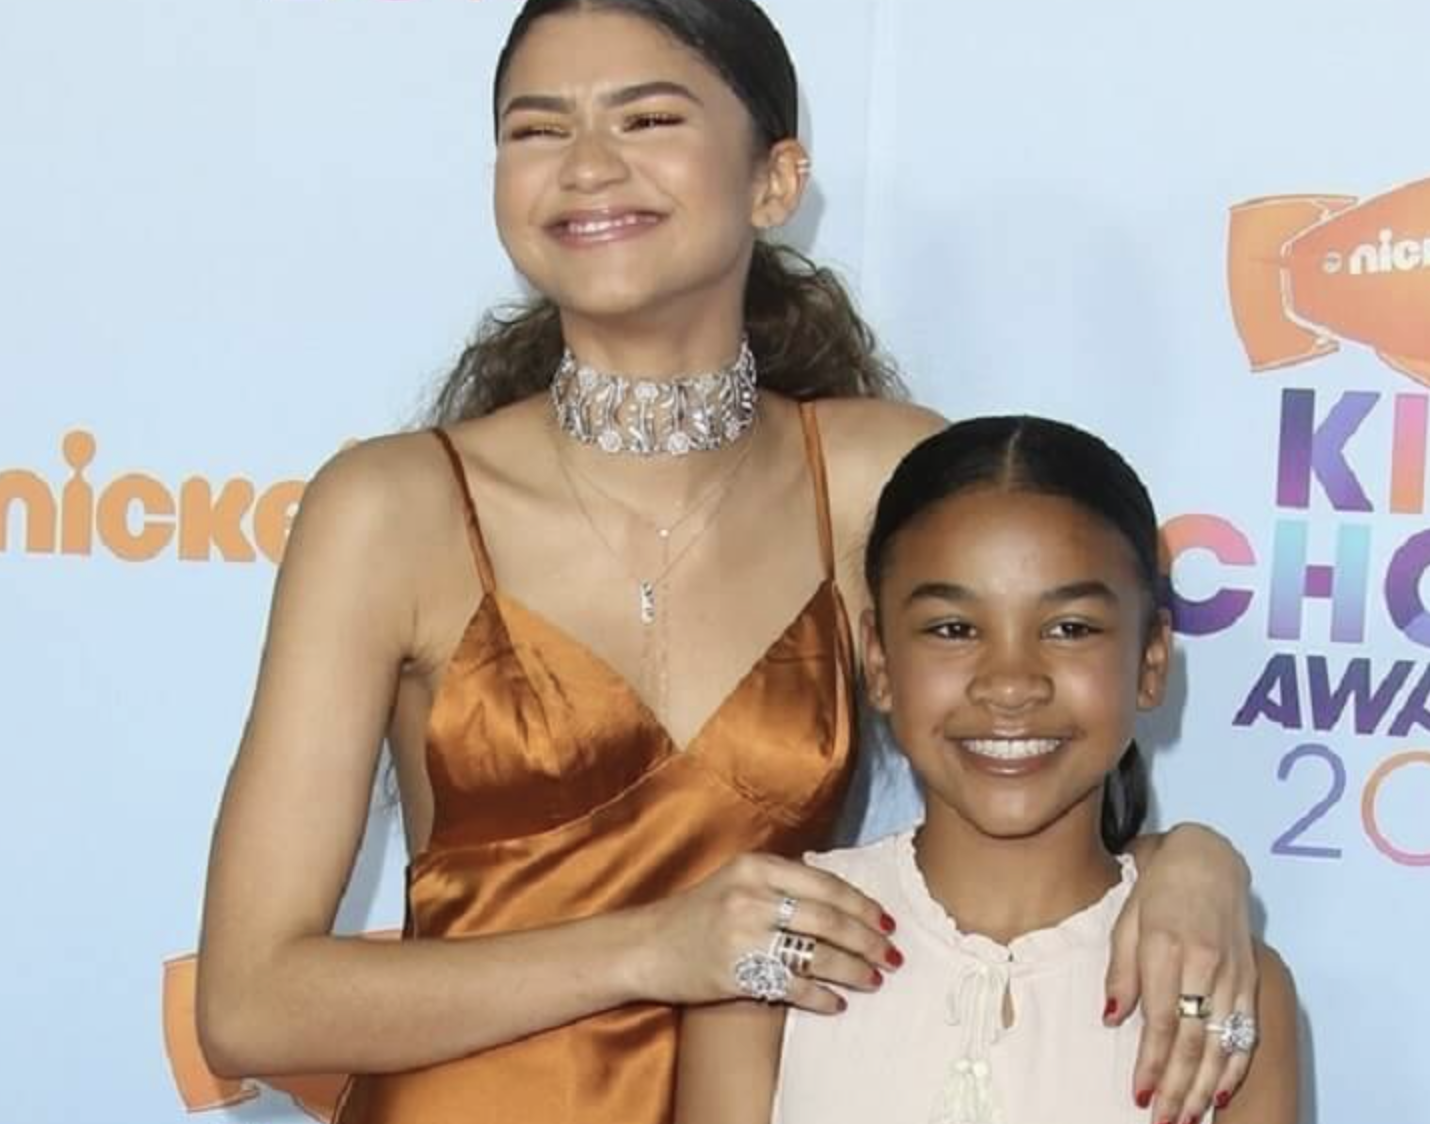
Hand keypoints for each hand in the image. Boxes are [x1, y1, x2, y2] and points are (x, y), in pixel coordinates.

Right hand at [635, 853, 902, 1012]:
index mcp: (756, 867)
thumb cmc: (698, 913)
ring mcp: (742, 934)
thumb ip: (783, 882)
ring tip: (875, 979)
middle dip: (868, 940)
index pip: (825, 884)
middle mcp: (751, 896)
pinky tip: (837, 1003)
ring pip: (817, 954)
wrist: (645, 946)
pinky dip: (821, 998)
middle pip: (828, 920)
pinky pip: (792, 988)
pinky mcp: (735, 972)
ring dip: (854, 970)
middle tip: (892, 955)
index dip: (862, 905)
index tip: (887, 921)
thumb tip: (844, 897)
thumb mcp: (737, 881)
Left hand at [1108, 825, 1256, 1122]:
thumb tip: (1113, 1018)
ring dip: (1204, 1088)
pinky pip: (1245, 1033)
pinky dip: (1234, 1068)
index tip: (1139, 1094)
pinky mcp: (1250, 980)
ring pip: (1222, 1044)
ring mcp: (1233, 975)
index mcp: (1168, 948)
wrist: (1207, 860)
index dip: (1152, 1063)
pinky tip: (1220, 1093)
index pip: (1162, 1021)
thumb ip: (1120, 971)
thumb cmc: (1158, 890)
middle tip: (1162, 1121)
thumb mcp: (1125, 921)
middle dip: (1178, 1089)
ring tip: (1187, 1118)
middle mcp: (1205, 965)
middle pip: (1194, 1041)